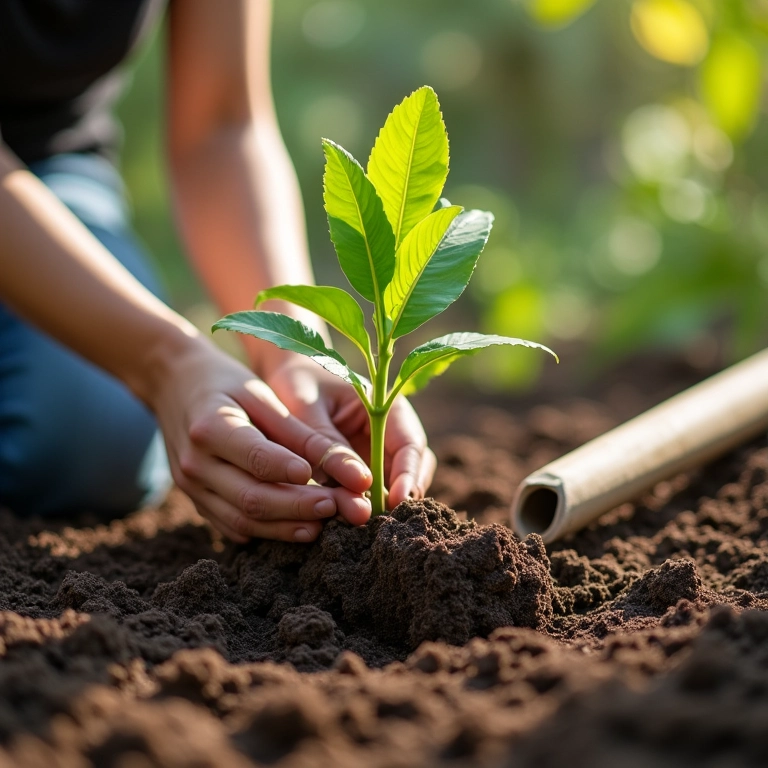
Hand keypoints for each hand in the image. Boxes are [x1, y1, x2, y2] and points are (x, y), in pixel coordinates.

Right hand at [146, 338, 372, 542]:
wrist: (174, 385)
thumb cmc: (227, 384)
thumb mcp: (263, 395)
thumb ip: (302, 434)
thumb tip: (347, 468)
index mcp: (210, 426)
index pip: (255, 458)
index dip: (290, 472)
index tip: (325, 478)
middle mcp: (195, 463)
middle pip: (250, 498)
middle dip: (297, 507)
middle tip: (335, 506)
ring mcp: (191, 487)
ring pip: (241, 521)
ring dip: (285, 528)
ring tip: (323, 523)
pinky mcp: (197, 501)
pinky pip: (232, 527)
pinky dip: (266, 532)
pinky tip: (296, 527)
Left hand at [265, 356, 436, 508]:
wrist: (283, 374)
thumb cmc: (295, 381)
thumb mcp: (306, 407)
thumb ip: (328, 445)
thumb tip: (361, 487)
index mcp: (386, 406)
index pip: (411, 444)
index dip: (409, 475)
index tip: (397, 501)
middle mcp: (389, 431)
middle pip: (411, 470)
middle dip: (399, 497)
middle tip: (378, 523)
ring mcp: (376, 450)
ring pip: (393, 485)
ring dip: (379, 505)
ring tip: (359, 526)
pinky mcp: (358, 468)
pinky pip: (367, 492)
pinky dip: (360, 505)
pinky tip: (343, 520)